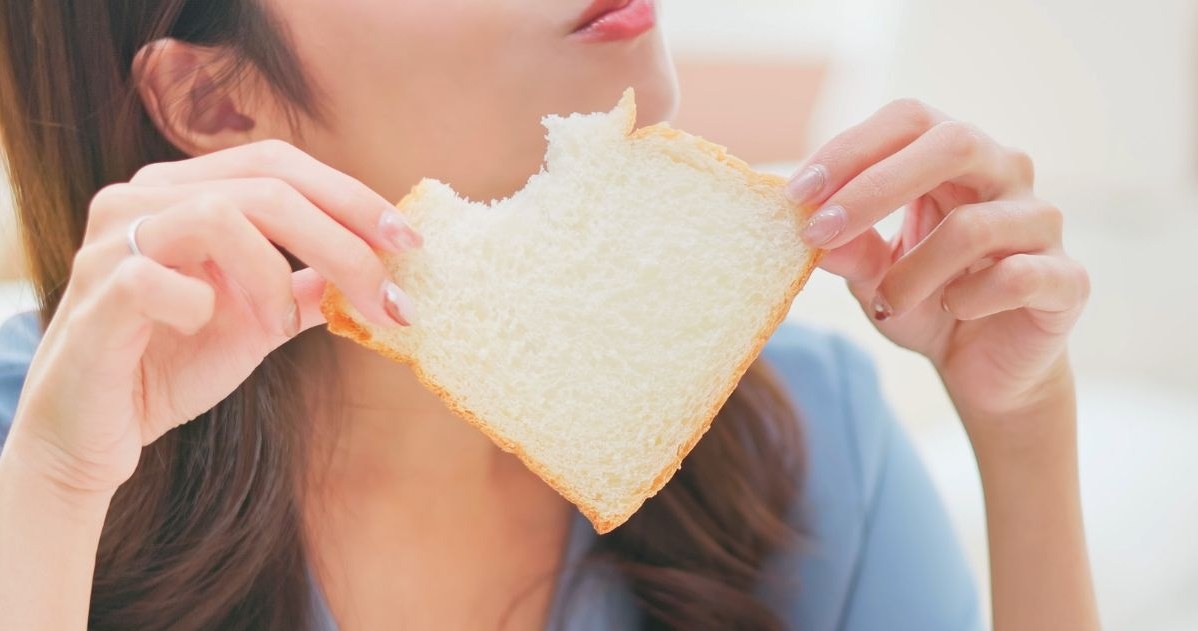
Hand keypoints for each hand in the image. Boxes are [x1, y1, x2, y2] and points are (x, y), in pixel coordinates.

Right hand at [6, 140, 420, 495]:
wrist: (95, 435)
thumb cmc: (171, 366)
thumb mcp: (261, 320)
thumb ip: (310, 286)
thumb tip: (383, 270)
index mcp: (184, 192)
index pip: (278, 164)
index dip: (350, 195)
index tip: (410, 240)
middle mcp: (143, 199)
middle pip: (266, 186)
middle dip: (343, 241)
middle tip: (390, 295)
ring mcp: (112, 240)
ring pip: (220, 217)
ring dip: (275, 277)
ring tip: (283, 326)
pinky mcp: (96, 292)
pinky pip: (160, 279)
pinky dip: (202, 307)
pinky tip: (204, 330)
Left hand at [786, 100, 1089, 424]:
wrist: (984, 369)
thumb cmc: (926, 301)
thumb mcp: (874, 275)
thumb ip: (847, 249)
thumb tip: (813, 231)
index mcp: (956, 157)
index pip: (909, 120)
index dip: (851, 149)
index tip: (797, 193)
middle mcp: (1006, 175)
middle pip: (953, 143)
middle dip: (875, 186)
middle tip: (820, 230)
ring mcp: (1042, 223)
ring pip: (974, 225)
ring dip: (911, 270)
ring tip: (886, 302)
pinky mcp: (1068, 279)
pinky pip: (1016, 276)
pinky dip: (969, 299)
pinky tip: (954, 310)